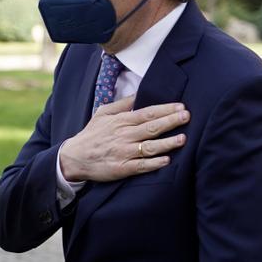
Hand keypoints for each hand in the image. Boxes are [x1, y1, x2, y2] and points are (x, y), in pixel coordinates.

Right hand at [58, 95, 188, 182]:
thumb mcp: (103, 113)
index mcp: (121, 121)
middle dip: (170, 121)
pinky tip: (166, 160)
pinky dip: (153, 163)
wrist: (74, 157)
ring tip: (182, 139)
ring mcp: (123, 153)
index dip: (165, 110)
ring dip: (166, 143)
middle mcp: (124, 136)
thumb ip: (122, 104)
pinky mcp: (121, 169)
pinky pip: (141, 166)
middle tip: (187, 116)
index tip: (180, 106)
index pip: (147, 113)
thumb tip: (139, 93)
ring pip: (149, 147)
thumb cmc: (91, 135)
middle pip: (151, 128)